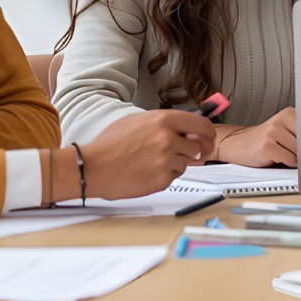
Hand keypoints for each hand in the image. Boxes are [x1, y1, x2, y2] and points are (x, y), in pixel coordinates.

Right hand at [80, 110, 215, 198]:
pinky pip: (174, 177)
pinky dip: (164, 175)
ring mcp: (166, 160)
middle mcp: (168, 139)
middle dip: (189, 150)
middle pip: (197, 147)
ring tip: (151, 160)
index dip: (208, 133)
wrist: (92, 167)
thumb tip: (188, 128)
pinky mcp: (162, 180)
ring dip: (175, 163)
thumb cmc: (111, 143)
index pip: (202, 125)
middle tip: (176, 152)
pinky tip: (147, 171)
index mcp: (164, 120)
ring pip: (186, 163)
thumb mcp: (140, 120)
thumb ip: (166, 123)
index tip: (208, 139)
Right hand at [215, 108, 296, 167]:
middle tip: (297, 153)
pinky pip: (288, 159)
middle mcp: (281, 119)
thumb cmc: (266, 140)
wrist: (238, 144)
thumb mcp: (284, 131)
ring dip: (295, 159)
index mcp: (289, 113)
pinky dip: (287, 163)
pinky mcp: (266, 146)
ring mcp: (272, 131)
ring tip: (283, 154)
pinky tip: (277, 158)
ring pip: (298, 151)